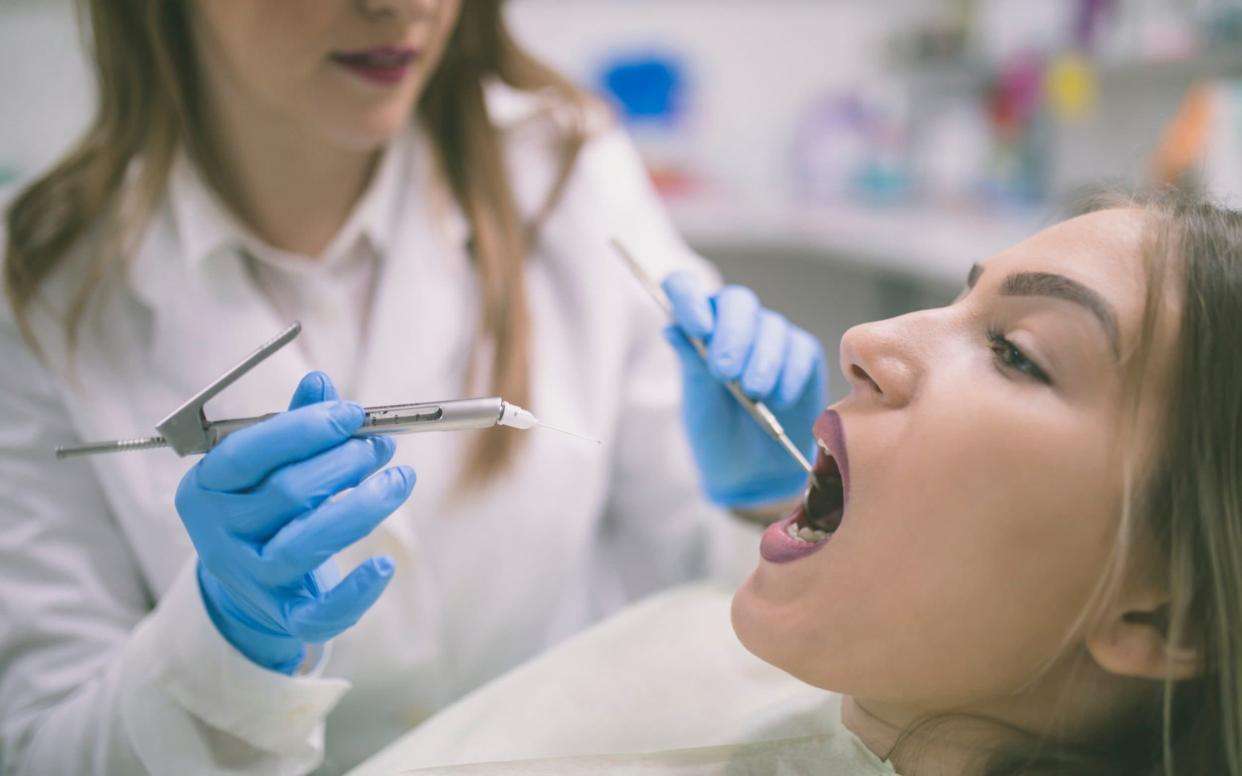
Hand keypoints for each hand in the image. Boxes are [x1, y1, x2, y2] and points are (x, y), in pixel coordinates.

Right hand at [175, 372, 414, 672]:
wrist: (248, 584)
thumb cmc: (266, 506)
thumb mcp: (268, 463)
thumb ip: (294, 426)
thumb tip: (319, 382)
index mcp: (206, 486)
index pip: (247, 453)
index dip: (304, 429)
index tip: (353, 413)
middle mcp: (218, 535)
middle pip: (286, 494)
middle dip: (344, 463)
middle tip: (382, 446)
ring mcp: (250, 579)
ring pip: (305, 545)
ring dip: (363, 507)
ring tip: (400, 480)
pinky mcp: (283, 616)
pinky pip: (320, 612)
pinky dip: (357, 590)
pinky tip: (386, 563)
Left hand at [662, 271, 826, 508]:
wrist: (754, 474)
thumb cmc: (717, 436)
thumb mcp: (697, 406)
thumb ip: (690, 366)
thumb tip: (672, 327)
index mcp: (698, 329)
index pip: (685, 288)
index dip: (688, 296)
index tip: (695, 327)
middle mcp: (734, 325)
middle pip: (736, 301)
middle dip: (732, 333)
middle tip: (725, 372)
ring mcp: (770, 337)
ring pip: (771, 326)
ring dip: (761, 360)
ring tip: (753, 394)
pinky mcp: (801, 355)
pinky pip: (799, 350)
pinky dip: (788, 375)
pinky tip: (779, 400)